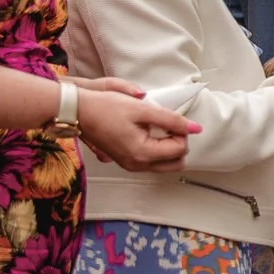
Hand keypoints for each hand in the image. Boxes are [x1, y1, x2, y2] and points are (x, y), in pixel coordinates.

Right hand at [75, 86, 194, 172]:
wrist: (77, 111)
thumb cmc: (105, 107)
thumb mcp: (142, 109)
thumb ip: (172, 120)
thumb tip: (195, 128)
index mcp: (142, 153)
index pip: (180, 149)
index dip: (181, 132)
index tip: (170, 118)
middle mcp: (137, 164)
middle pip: (176, 162)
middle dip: (177, 143)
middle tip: (166, 125)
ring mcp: (130, 165)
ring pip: (164, 163)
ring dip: (167, 146)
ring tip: (154, 127)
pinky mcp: (125, 161)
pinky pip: (150, 161)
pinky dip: (155, 148)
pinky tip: (145, 132)